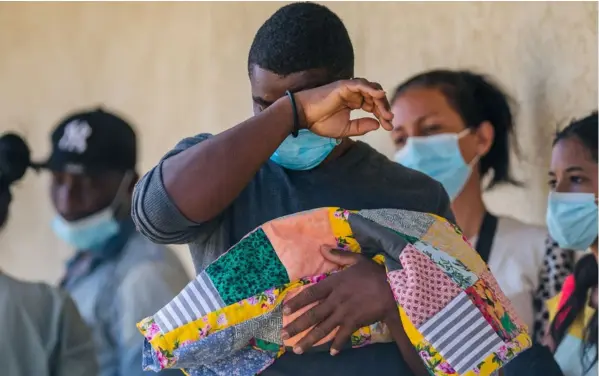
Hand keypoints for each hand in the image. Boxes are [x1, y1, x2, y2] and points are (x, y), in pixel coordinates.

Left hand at [281, 248, 396, 354]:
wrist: (394, 288)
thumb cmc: (375, 273)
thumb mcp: (357, 260)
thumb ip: (338, 256)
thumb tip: (322, 247)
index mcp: (334, 284)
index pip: (310, 294)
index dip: (297, 303)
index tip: (285, 311)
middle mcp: (335, 300)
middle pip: (312, 315)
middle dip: (297, 326)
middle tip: (283, 336)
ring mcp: (344, 313)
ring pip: (323, 329)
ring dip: (309, 340)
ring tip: (298, 349)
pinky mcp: (355, 323)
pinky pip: (343, 336)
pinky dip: (337, 344)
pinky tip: (330, 352)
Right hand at [294, 78, 393, 137]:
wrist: (304, 117)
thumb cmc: (320, 122)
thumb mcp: (345, 129)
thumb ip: (361, 127)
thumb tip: (377, 125)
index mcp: (354, 102)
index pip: (373, 106)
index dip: (382, 115)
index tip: (389, 127)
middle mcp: (354, 94)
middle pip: (375, 97)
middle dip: (384, 109)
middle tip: (389, 121)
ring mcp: (349, 88)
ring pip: (371, 90)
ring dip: (380, 101)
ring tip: (385, 113)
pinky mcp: (344, 86)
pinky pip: (361, 84)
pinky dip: (371, 88)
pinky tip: (379, 96)